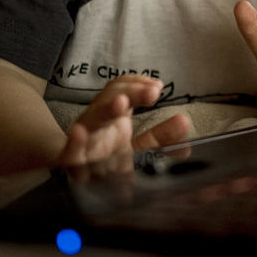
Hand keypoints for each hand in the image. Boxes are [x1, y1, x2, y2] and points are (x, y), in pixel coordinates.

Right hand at [58, 75, 190, 168]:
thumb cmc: (106, 155)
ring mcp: (83, 139)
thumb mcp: (135, 146)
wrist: (72, 172)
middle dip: (130, 92)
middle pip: (110, 99)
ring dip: (107, 109)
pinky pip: (70, 151)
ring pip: (92, 119)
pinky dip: (74, 143)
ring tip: (122, 103)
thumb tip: (185, 123)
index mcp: (110, 114)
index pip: (120, 89)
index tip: (158, 86)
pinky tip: (78, 134)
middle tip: (153, 92)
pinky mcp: (72, 161)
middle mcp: (95, 120)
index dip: (137, 84)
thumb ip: (159, 136)